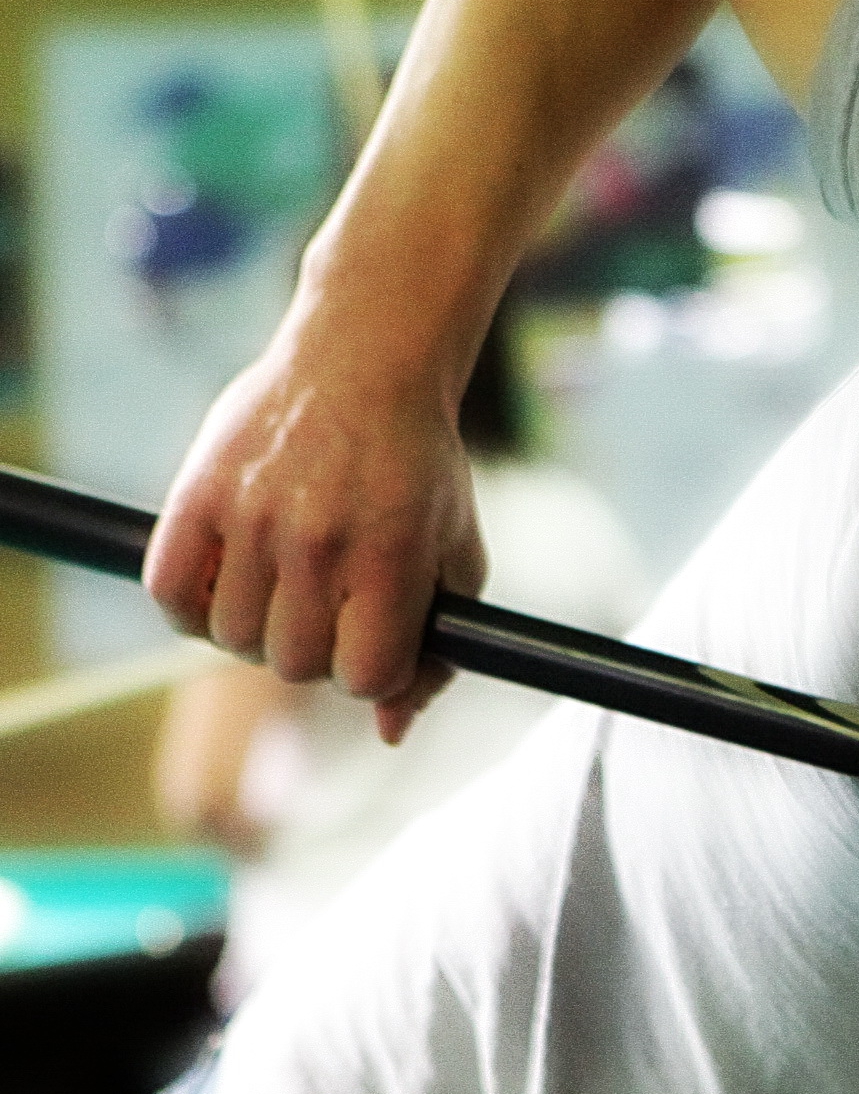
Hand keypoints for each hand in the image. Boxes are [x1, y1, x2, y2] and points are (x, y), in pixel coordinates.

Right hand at [142, 304, 485, 744]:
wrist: (364, 362)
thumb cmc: (418, 467)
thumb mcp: (454, 554)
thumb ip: (438, 646)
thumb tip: (393, 731)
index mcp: (392, 556)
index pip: (365, 677)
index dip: (373, 677)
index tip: (375, 646)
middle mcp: (319, 540)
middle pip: (294, 665)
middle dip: (315, 655)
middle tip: (327, 612)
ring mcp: (252, 517)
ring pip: (232, 639)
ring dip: (255, 633)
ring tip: (281, 591)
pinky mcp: (197, 494)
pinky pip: (170, 593)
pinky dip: (190, 608)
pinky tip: (226, 585)